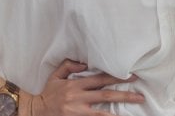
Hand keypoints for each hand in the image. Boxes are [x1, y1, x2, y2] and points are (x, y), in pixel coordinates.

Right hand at [30, 59, 144, 115]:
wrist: (34, 111)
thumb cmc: (47, 93)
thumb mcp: (55, 76)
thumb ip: (69, 66)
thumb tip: (85, 64)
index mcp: (76, 85)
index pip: (100, 79)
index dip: (116, 77)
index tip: (132, 76)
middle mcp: (78, 97)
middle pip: (106, 94)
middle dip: (124, 94)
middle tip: (140, 96)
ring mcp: (77, 111)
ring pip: (102, 112)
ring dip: (118, 112)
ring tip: (132, 110)